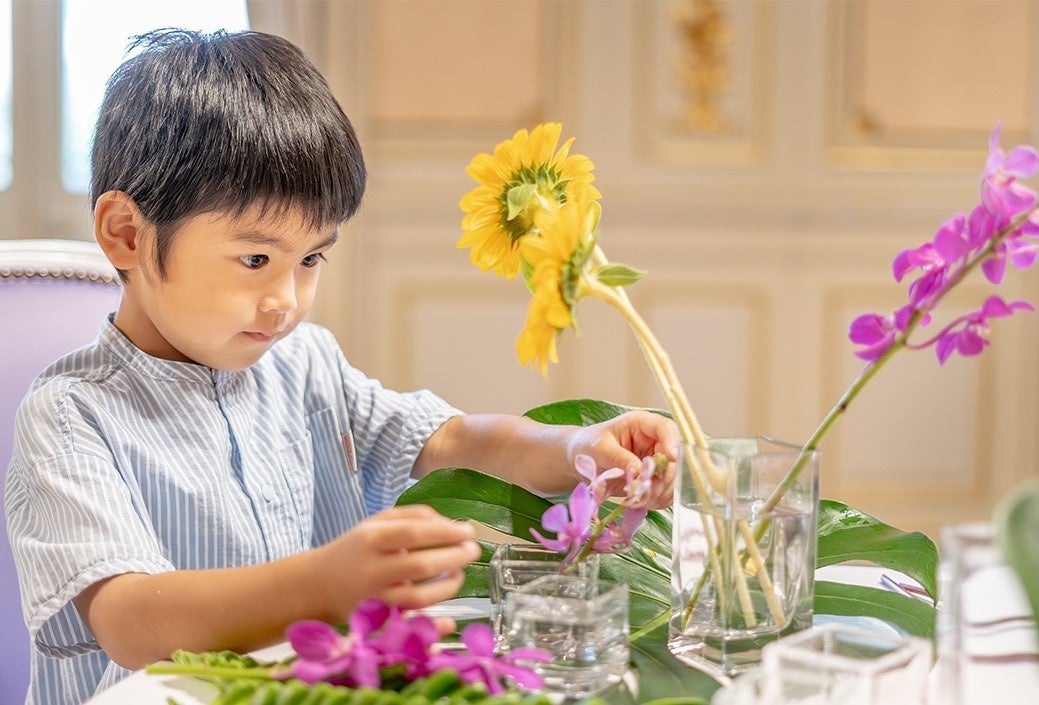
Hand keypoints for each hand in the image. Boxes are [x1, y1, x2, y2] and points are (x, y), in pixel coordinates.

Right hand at [313, 504, 479, 621]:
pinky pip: (409, 625)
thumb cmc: (356, 548)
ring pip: (418, 597)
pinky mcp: (378, 621)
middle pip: (420, 565)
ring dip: (448, 587)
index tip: (468, 531)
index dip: (446, 533)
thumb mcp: (377, 522)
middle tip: (473, 551)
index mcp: (371, 539)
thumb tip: (451, 525)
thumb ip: (413, 516)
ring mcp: (375, 598)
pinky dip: (431, 626)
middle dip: (454, 558)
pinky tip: (449, 621)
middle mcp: (372, 569)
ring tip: (459, 574)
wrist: (318, 584)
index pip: (414, 533)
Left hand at [566, 410, 678, 509]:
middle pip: (674, 457)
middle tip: (650, 491)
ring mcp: (656, 461)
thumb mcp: (600, 448)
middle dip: (665, 476)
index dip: (672, 442)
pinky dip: (658, 499)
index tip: (671, 458)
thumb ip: (619, 458)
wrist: (581, 460)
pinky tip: (643, 503)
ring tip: (642, 500)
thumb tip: (639, 472)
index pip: (665, 428)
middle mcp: (654, 441)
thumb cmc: (588, 446)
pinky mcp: (654, 478)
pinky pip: (665, 490)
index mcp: (641, 424)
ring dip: (662, 491)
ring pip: (672, 477)